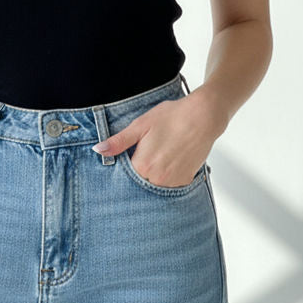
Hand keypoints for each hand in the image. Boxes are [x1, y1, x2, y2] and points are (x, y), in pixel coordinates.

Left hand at [92, 89, 225, 187]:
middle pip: (139, 182)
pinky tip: (170, 159)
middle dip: (138, 171)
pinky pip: (169, 185)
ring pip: (154, 185)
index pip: (124, 176)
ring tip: (160, 153)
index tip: (129, 156)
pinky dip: (166, 176)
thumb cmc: (171, 117)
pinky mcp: (185, 181)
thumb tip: (99, 150)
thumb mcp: (140, 125)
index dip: (124, 166)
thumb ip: (118, 142)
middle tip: (147, 151)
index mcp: (143, 165)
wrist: (203, 117)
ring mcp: (173, 182)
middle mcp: (158, 179)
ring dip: (152, 175)